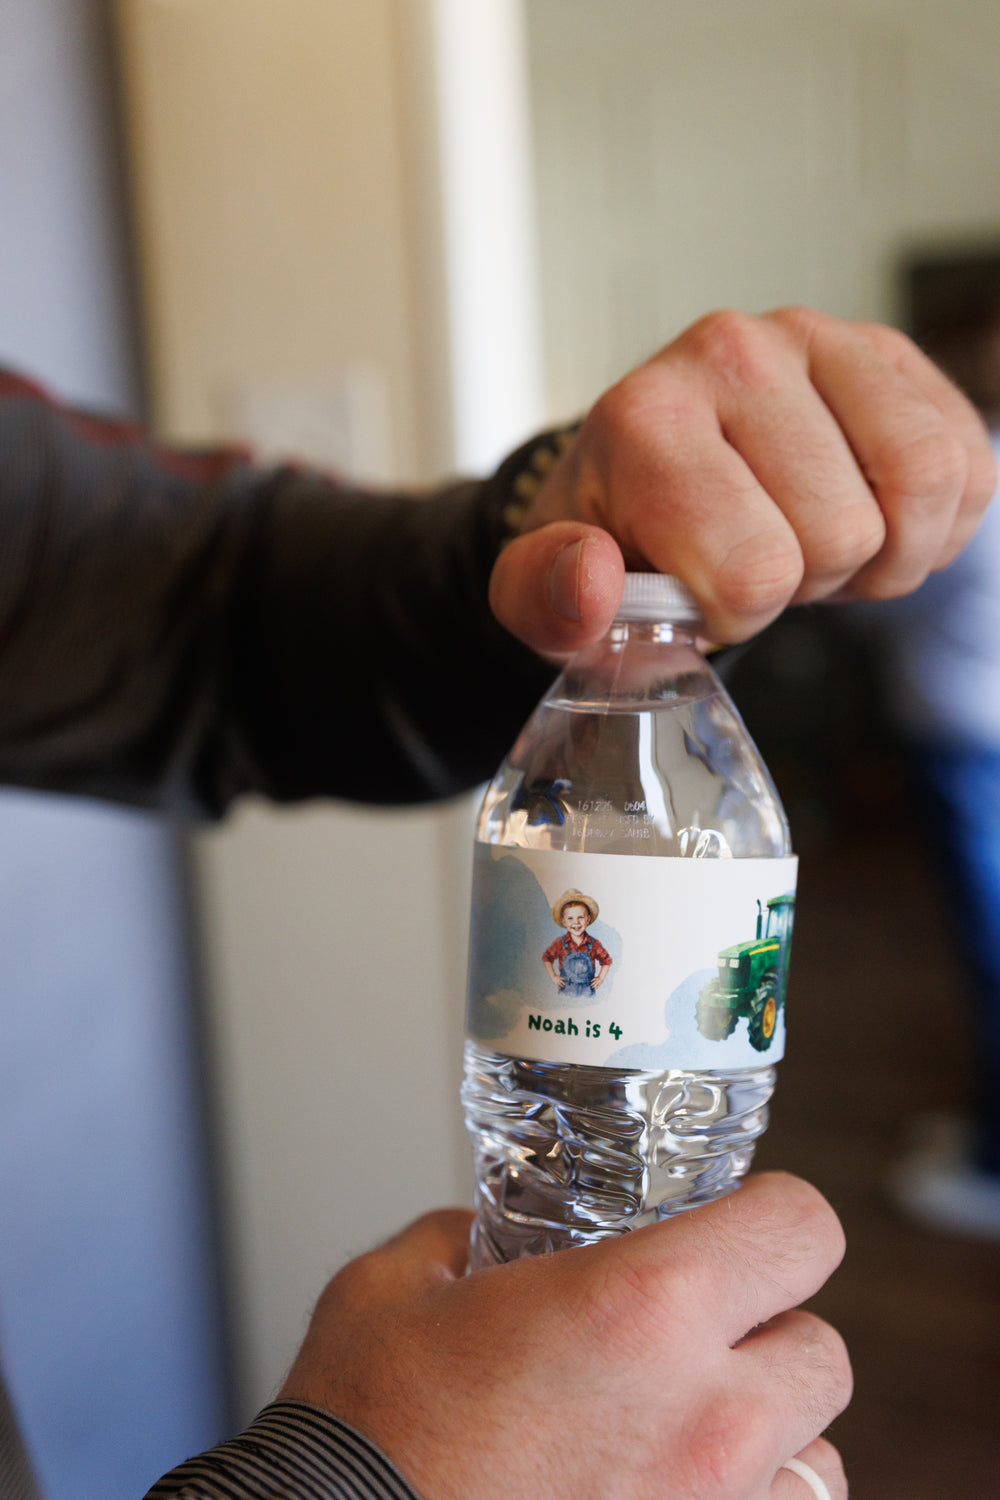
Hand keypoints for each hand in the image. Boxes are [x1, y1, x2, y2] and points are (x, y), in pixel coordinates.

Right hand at [279, 1172, 850, 1499]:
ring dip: (769, 1432)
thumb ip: (460, 1238)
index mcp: (640, 1309)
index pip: (800, 1229)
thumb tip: (481, 1239)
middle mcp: (704, 1419)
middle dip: (770, 1330)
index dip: (776, 1216)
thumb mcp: (396, 1288)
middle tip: (700, 1333)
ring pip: (818, 1458)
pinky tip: (667, 1487)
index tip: (743, 1223)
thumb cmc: (363, 1437)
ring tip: (683, 1427)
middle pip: (824, 1349)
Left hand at [490, 306, 997, 653]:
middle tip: (759, 558)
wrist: (651, 470)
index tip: (700, 591)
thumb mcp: (543, 587)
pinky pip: (969, 463)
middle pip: (842, 536)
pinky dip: (933, 524)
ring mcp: (819, 340)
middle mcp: (733, 354)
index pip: (752, 570)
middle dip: (807, 582)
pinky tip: (868, 517)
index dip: (738, 613)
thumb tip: (592, 581)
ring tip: (816, 542)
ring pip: (922, 486)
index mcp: (644, 418)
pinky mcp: (888, 352)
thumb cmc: (612, 533)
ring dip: (883, 553)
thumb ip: (546, 598)